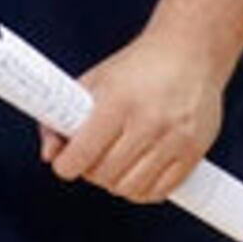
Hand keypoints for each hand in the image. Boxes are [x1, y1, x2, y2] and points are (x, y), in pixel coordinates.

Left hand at [48, 27, 228, 204]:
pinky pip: (159, 192)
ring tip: (116, 166)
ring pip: (131, 189)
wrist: (190, 50)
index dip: (66, 166)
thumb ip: (63, 118)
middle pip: (105, 175)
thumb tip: (49, 155)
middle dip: (92, 172)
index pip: (82, 154)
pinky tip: (138, 173)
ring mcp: (174, 138)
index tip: (65, 164)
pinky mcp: (193, 151)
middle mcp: (148, 121)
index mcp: (117, 101)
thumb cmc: (139, 66)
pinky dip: (143, 190)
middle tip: (93, 160)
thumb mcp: (95, 82)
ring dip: (116, 183)